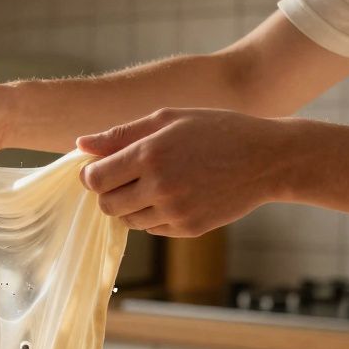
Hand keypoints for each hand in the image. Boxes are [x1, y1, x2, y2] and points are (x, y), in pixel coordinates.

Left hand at [76, 108, 296, 236]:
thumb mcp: (169, 119)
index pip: (94, 179)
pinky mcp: (188, 229)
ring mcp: (175, 211)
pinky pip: (152, 228)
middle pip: (106, 204)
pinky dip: (153, 215)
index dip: (91, 175)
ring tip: (153, 183)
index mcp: (150, 154)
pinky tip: (174, 194)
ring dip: (131, 205)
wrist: (267, 159)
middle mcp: (160, 186)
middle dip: (108, 192)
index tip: (99, 168)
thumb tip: (80, 144)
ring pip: (127, 220)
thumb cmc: (216, 130)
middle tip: (125, 177)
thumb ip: (121, 134)